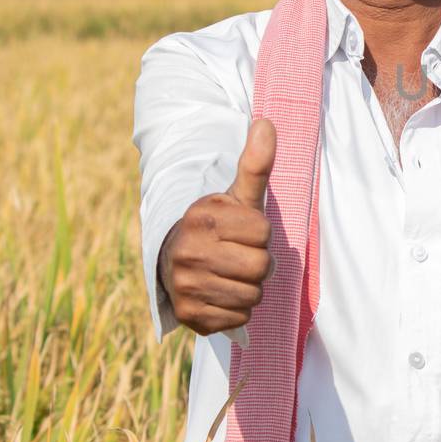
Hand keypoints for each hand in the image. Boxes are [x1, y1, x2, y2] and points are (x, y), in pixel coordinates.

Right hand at [158, 118, 276, 339]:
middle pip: (261, 268)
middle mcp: (188, 253)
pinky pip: (239, 319)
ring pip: (252, 296)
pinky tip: (222, 294)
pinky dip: (237, 310)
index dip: (260, 234)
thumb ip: (255, 163)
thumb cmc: (217, 226)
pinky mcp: (189, 315)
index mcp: (202, 219)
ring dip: (250, 287)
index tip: (241, 232)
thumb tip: (267, 122)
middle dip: (258, 263)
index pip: (264, 233)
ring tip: (231, 274)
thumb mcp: (236, 195)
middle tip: (240, 256)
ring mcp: (185, 286)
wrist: (174, 261)